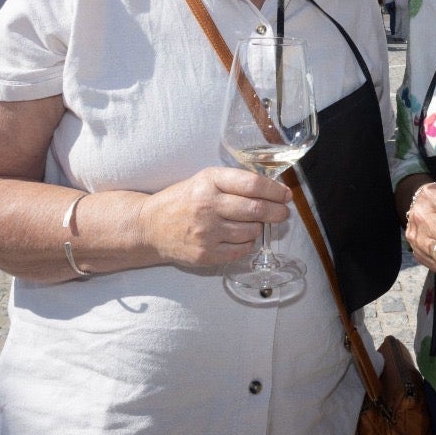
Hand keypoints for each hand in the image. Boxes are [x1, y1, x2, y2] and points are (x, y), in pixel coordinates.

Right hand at [140, 167, 291, 267]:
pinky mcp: (206, 254)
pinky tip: (242, 238)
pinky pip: (241, 250)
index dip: (274, 190)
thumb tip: (270, 190)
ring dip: (258, 228)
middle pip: (256, 209)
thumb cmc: (182, 200)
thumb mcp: (204, 180)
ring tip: (254, 224)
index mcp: (209, 182)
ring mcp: (207, 232)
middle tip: (283, 213)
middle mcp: (208, 206)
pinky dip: (247, 244)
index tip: (285, 195)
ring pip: (251, 231)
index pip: (252, 184)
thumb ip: (233, 182)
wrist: (150, 226)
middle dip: (276, 212)